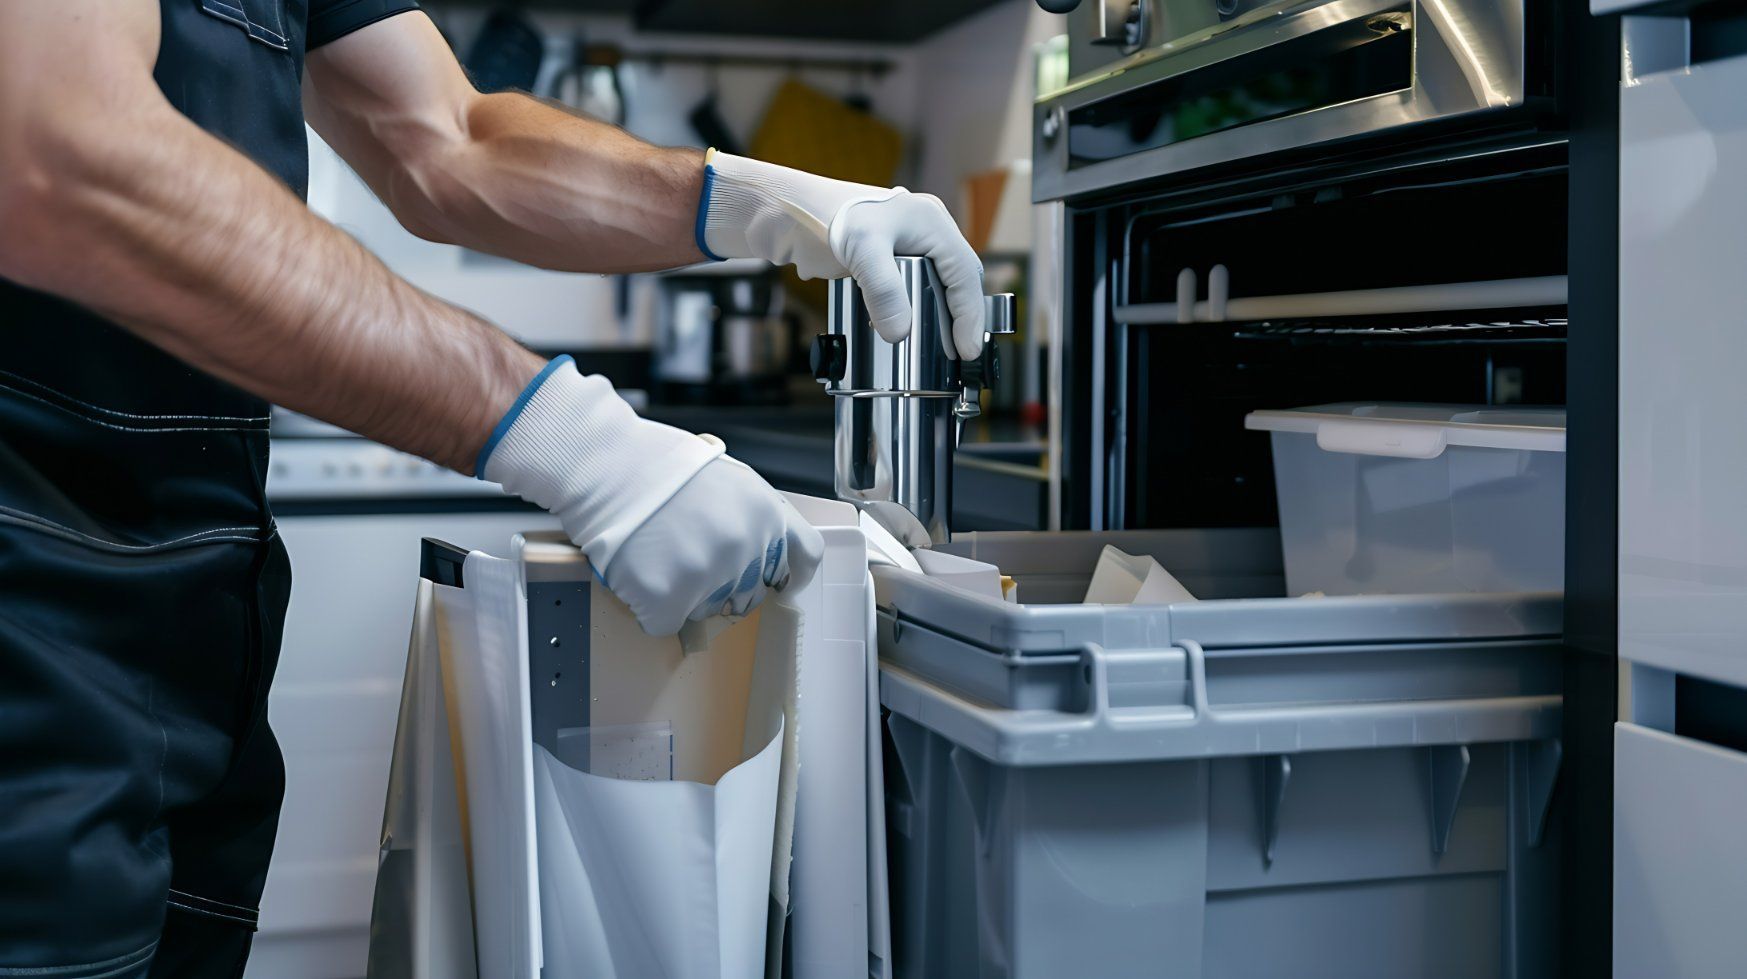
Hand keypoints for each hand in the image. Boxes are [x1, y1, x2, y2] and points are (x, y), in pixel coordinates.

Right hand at [479, 356, 824, 634]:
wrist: (604, 463)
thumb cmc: (657, 465)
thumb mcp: (730, 478)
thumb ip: (755, 517)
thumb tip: (761, 555)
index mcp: (768, 513)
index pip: (804, 559)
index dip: (788, 575)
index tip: (777, 584)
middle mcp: (747, 547)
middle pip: (750, 595)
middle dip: (725, 585)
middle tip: (688, 559)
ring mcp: (709, 575)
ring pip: (707, 612)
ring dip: (685, 595)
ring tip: (658, 556)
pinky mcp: (669, 597)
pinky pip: (666, 623)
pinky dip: (650, 608)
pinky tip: (638, 574)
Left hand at [697, 151, 985, 360]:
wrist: (786, 214)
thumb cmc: (824, 219)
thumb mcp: (861, 251)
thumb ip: (885, 292)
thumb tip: (900, 333)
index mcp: (931, 222)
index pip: (965, 274)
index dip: (970, 314)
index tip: (968, 349)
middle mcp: (925, 230)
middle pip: (958, 279)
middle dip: (962, 317)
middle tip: (961, 353)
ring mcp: (907, 243)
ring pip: (938, 284)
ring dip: (943, 314)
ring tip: (944, 347)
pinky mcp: (887, 256)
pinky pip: (915, 286)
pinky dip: (919, 308)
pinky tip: (912, 328)